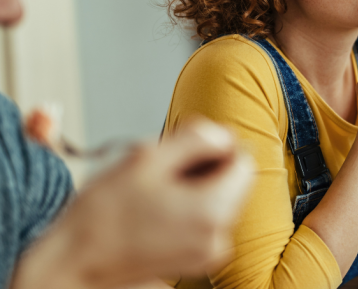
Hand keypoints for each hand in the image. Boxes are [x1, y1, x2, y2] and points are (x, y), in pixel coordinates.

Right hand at [13, 118, 253, 288]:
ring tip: (156, 191)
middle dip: (205, 167)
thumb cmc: (103, 214)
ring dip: (196, 186)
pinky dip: (190, 207)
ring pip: (220, 199)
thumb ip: (197, 137)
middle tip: (164, 169)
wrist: (74, 262)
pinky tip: (157, 208)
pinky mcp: (197, 260)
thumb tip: (225, 134)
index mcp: (214, 209)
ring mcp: (209, 253)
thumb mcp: (148, 157)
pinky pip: (207, 220)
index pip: (243, 160)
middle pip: (234, 181)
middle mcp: (220, 236)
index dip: (217, 146)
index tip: (185, 147)